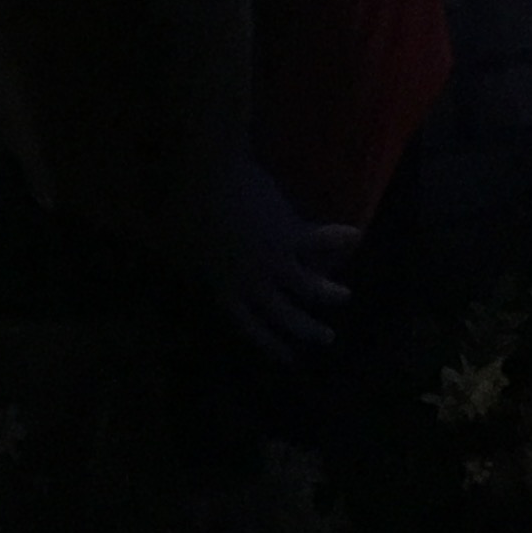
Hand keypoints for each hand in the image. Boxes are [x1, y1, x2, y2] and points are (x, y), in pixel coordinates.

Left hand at [190, 157, 358, 360]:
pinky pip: (323, 240)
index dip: (271, 344)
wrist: (209, 175)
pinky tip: (356, 236)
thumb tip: (180, 269)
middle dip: (307, 330)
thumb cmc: (185, 207)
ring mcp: (275, 260)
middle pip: (286, 316)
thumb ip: (186, 263)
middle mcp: (254, 282)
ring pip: (309, 289)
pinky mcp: (292, 234)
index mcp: (225, 288)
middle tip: (326, 339)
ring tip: (344, 296)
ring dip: (329, 295)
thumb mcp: (175, 246)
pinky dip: (340, 238)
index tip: (288, 357)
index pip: (251, 326)